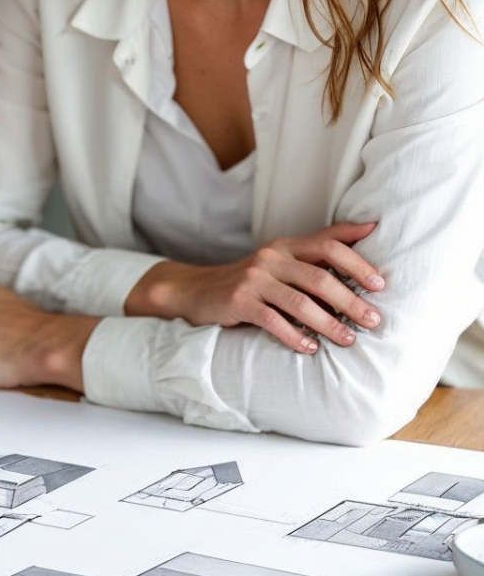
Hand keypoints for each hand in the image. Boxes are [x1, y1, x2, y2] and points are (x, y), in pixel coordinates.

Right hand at [126, 221, 384, 353]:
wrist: (196, 290)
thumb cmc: (251, 279)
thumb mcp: (282, 257)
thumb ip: (321, 245)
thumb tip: (371, 227)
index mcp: (285, 246)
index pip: (328, 246)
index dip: (357, 263)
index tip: (380, 285)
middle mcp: (269, 258)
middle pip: (319, 278)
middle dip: (350, 301)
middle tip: (374, 320)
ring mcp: (252, 281)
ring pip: (300, 303)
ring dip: (329, 324)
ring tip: (349, 340)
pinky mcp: (238, 303)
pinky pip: (273, 321)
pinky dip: (295, 337)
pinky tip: (310, 348)